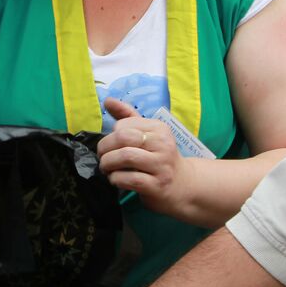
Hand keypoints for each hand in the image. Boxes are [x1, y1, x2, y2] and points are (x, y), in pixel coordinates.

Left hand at [98, 98, 187, 214]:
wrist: (183, 185)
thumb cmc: (159, 157)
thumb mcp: (148, 134)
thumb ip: (128, 117)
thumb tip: (107, 100)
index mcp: (159, 128)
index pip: (124, 125)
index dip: (110, 136)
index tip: (110, 146)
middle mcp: (163, 144)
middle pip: (123, 138)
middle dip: (104, 149)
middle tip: (102, 158)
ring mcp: (161, 166)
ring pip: (125, 157)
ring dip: (108, 164)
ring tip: (107, 169)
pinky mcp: (157, 186)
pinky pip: (129, 179)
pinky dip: (116, 179)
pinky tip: (116, 179)